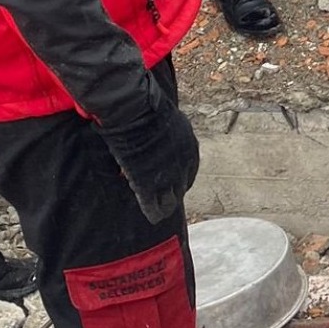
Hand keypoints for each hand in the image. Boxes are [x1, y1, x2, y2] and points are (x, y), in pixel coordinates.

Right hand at [97, 91, 200, 224]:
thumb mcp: (169, 124)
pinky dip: (152, 211)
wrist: (137, 112)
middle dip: (174, 193)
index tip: (174, 182)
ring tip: (161, 212)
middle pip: (182, 187)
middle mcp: (184, 165)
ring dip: (166, 206)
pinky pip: (152, 204)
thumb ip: (168, 138)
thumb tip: (159, 143)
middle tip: (166, 198)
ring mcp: (166, 176)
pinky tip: (152, 216)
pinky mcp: (148, 183)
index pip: (190, 171)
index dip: (180, 178)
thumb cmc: (149, 111)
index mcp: (191, 148)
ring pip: (170, 200)